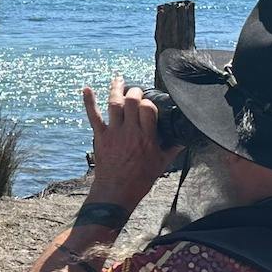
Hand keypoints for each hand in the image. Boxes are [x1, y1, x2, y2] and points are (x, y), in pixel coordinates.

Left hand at [80, 75, 169, 211]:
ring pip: (114, 103)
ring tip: (119, 79)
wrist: (116, 192)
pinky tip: (86, 89)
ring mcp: (114, 133)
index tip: (149, 104)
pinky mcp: (100, 136)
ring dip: (116, 88)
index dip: (149, 102)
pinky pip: (93, 116)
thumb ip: (173, 148)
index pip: (148, 108)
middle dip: (135, 91)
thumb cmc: (140, 179)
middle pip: (131, 101)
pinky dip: (89, 101)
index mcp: (146, 137)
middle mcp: (130, 131)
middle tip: (137, 91)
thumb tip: (184, 139)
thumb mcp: (161, 163)